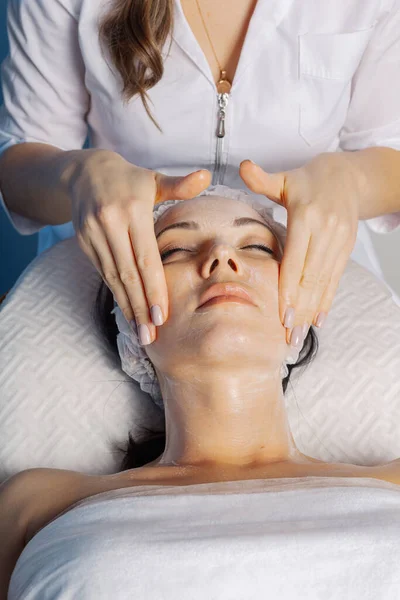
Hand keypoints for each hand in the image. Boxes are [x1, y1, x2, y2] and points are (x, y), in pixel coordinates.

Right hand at [67, 149, 210, 343]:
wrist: (84, 172)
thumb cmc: (130, 180)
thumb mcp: (154, 178)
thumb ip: (180, 185)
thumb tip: (206, 176)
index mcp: (133, 209)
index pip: (146, 258)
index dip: (154, 289)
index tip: (162, 316)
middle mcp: (110, 222)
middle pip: (128, 273)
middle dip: (141, 307)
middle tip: (150, 336)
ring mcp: (93, 233)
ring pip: (113, 277)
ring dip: (128, 307)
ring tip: (140, 333)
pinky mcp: (84, 241)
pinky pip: (103, 273)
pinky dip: (117, 294)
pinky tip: (128, 312)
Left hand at [239, 154, 359, 344]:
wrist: (350, 177)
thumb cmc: (309, 180)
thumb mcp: (285, 178)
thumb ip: (262, 179)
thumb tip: (242, 167)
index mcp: (306, 215)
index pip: (295, 259)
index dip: (288, 288)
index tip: (280, 314)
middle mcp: (326, 230)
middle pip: (311, 276)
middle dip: (299, 308)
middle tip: (288, 336)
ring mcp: (339, 241)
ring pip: (324, 281)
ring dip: (311, 310)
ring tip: (299, 334)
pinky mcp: (347, 248)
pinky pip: (336, 278)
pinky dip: (327, 299)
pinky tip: (318, 318)